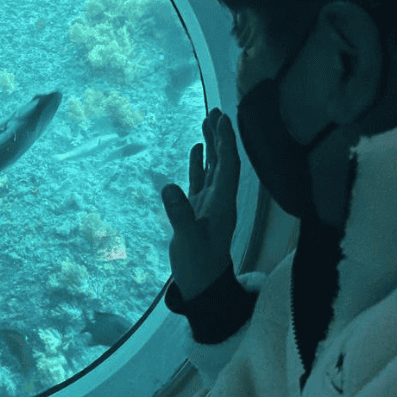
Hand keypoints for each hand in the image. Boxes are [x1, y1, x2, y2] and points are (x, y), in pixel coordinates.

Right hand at [160, 107, 239, 299]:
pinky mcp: (199, 209)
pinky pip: (201, 180)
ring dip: (212, 144)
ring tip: (208, 120)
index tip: (223, 119)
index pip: (229, 166)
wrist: (202, 285)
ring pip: (213, 167)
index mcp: (223, 204)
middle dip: (222, 136)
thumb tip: (168, 186)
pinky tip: (196, 148)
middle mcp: (221, 200)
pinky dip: (200, 162)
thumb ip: (180, 215)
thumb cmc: (198, 266)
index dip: (226, 142)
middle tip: (216, 110)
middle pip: (225, 161)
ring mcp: (210, 204)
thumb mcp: (188, 242)